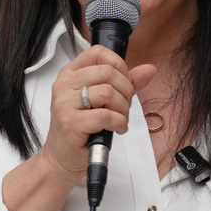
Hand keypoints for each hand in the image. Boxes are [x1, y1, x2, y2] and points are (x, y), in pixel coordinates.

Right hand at [41, 45, 155, 184]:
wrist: (61, 157)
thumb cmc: (80, 128)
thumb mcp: (100, 100)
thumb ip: (124, 82)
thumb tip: (149, 70)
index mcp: (70, 73)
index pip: (98, 53)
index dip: (119, 66)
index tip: (123, 83)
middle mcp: (64, 84)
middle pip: (107, 73)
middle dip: (125, 90)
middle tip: (123, 106)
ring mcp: (65, 103)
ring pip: (108, 92)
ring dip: (122, 109)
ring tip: (119, 119)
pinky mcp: (70, 122)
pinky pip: (106, 115)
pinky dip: (119, 123)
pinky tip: (116, 128)